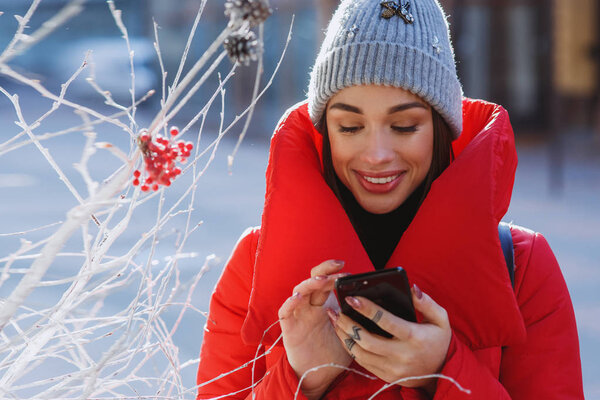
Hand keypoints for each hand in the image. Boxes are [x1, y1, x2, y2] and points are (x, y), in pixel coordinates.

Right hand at [278, 260, 352, 398]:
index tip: (347, 270)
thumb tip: (380, 307)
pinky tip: (298, 297)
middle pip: (314, 280)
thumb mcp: (351, 332)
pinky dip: (290, 303)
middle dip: (326, 272)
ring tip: (322, 280)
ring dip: (310, 283)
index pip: (326, 280)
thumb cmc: (335, 352)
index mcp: (325, 304)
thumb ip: (358, 319)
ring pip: (299, 290)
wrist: (319, 374)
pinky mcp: (289, 327)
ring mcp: (299, 314)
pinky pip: (285, 311)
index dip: (333, 272)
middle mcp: (311, 305)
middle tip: (339, 269)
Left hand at [329, 284, 450, 394]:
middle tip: (337, 310)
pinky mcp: (386, 376)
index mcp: (414, 337)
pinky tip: (343, 334)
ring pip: (361, 353)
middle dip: (348, 324)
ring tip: (335, 320)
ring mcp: (393, 368)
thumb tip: (411, 288)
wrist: (442, 373)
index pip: (386, 322)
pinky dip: (350, 348)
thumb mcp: (440, 319)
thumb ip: (426, 302)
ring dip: (344, 336)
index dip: (367, 309)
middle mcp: (402, 355)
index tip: (352, 298)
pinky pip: (363, 362)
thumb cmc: (439, 340)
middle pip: (367, 340)